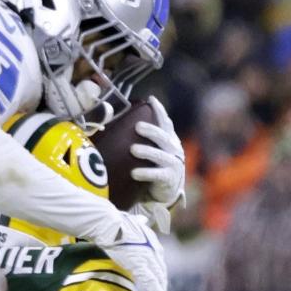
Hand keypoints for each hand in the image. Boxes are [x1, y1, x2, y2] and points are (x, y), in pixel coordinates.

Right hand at [104, 211, 167, 290]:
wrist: (109, 224)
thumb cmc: (116, 222)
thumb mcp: (134, 221)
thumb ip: (140, 224)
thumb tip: (142, 220)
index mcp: (152, 240)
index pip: (160, 260)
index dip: (160, 271)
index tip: (160, 279)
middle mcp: (154, 249)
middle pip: (161, 270)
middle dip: (162, 283)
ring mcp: (148, 258)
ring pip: (159, 278)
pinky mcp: (140, 266)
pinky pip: (151, 282)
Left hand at [131, 96, 184, 228]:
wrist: (168, 190)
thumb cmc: (156, 166)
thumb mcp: (154, 150)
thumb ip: (145, 139)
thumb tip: (118, 124)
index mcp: (169, 141)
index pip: (166, 123)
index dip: (160, 111)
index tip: (151, 99)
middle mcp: (173, 150)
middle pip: (163, 138)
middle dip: (151, 131)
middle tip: (138, 126)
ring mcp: (172, 165)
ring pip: (159, 156)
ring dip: (147, 152)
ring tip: (133, 149)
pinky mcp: (168, 179)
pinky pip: (156, 175)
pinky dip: (145, 173)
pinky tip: (134, 173)